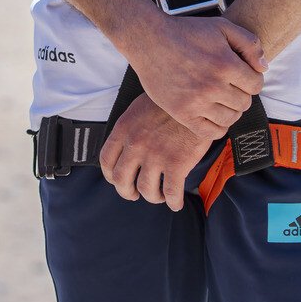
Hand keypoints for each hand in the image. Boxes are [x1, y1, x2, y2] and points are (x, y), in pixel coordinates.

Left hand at [99, 95, 212, 209]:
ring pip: (146, 190)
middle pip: (121, 180)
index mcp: (123, 130)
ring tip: (158, 196)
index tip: (117, 180)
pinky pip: (171, 192)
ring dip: (152, 197)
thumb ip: (130, 128)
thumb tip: (126, 145)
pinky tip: (176, 202)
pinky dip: (173, 202)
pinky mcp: (177, 164)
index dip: (111, 176)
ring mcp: (155, 155)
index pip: (106, 160)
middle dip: (126, 192)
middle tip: (134, 194)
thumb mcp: (139, 109)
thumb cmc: (168, 103)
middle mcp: (135, 145)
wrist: (194, 99)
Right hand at [123, 14, 265, 141]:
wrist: (148, 39)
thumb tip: (264, 68)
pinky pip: (211, 132)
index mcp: (225, 64)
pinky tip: (211, 113)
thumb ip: (250, 43)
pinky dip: (217, 126)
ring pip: (230, 118)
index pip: (256, 85)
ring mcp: (196, 102)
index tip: (238, 75)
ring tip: (219, 98)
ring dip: (230, 110)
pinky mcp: (182, 113)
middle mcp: (212, 85)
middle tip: (226, 85)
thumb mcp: (221, 26)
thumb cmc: (184, 32)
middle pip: (244, 103)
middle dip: (240, 93)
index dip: (251, 79)